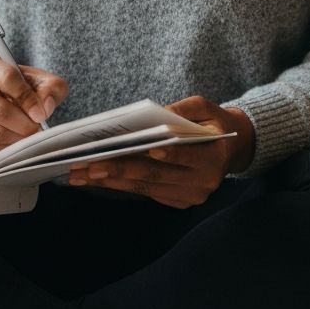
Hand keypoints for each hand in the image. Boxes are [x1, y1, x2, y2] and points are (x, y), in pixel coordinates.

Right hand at [0, 52, 68, 156]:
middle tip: (37, 130)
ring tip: (27, 136)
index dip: (27, 99)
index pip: (7, 79)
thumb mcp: (33, 78)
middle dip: (24, 124)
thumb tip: (46, 107)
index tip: (41, 115)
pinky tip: (12, 141)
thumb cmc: (12, 84)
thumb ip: (49, 87)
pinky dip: (2, 147)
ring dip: (15, 138)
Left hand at [67, 95, 254, 208]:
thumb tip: (159, 113)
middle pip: (157, 175)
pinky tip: (95, 179)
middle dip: (120, 170)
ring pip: (145, 188)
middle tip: (89, 165)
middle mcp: (204, 182)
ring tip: (81, 174)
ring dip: (110, 182)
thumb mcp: (204, 107)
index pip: (187, 156)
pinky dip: (118, 185)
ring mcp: (190, 196)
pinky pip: (144, 193)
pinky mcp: (177, 202)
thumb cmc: (211, 122)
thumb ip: (184, 109)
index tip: (143, 150)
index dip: (166, 154)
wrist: (229, 148)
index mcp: (214, 157)